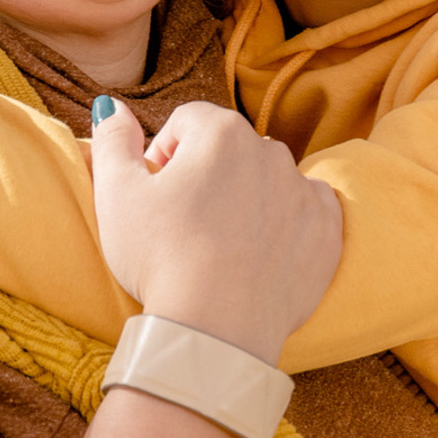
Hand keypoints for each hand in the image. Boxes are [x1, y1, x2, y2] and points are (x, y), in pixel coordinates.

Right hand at [89, 98, 341, 364]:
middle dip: (206, 175)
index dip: (164, 155)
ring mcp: (304, 193)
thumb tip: (110, 106)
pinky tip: (259, 252)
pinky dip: (286, 224)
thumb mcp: (117, 195)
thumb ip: (112, 139)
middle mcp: (271, 152)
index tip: (154, 194)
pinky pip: (306, 212)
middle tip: (183, 224)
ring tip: (219, 244)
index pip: (187, 121)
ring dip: (246, 197)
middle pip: (229, 148)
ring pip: (268, 179)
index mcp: (221, 132)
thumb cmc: (161, 258)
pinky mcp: (326, 233)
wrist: (216, 330)